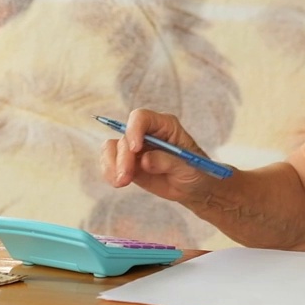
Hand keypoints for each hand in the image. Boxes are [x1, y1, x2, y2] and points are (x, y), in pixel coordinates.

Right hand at [99, 108, 215, 203]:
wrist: (193, 188)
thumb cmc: (196, 171)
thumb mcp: (189, 167)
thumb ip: (168, 161)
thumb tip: (144, 160)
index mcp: (165, 125)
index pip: (141, 117)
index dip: (134, 129)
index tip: (136, 149)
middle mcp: (146, 133)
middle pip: (124, 136)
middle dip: (123, 157)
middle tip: (126, 178)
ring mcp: (135, 148)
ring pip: (111, 147)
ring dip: (112, 165)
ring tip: (122, 183)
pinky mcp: (127, 163)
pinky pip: (109, 163)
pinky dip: (109, 172)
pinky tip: (118, 183)